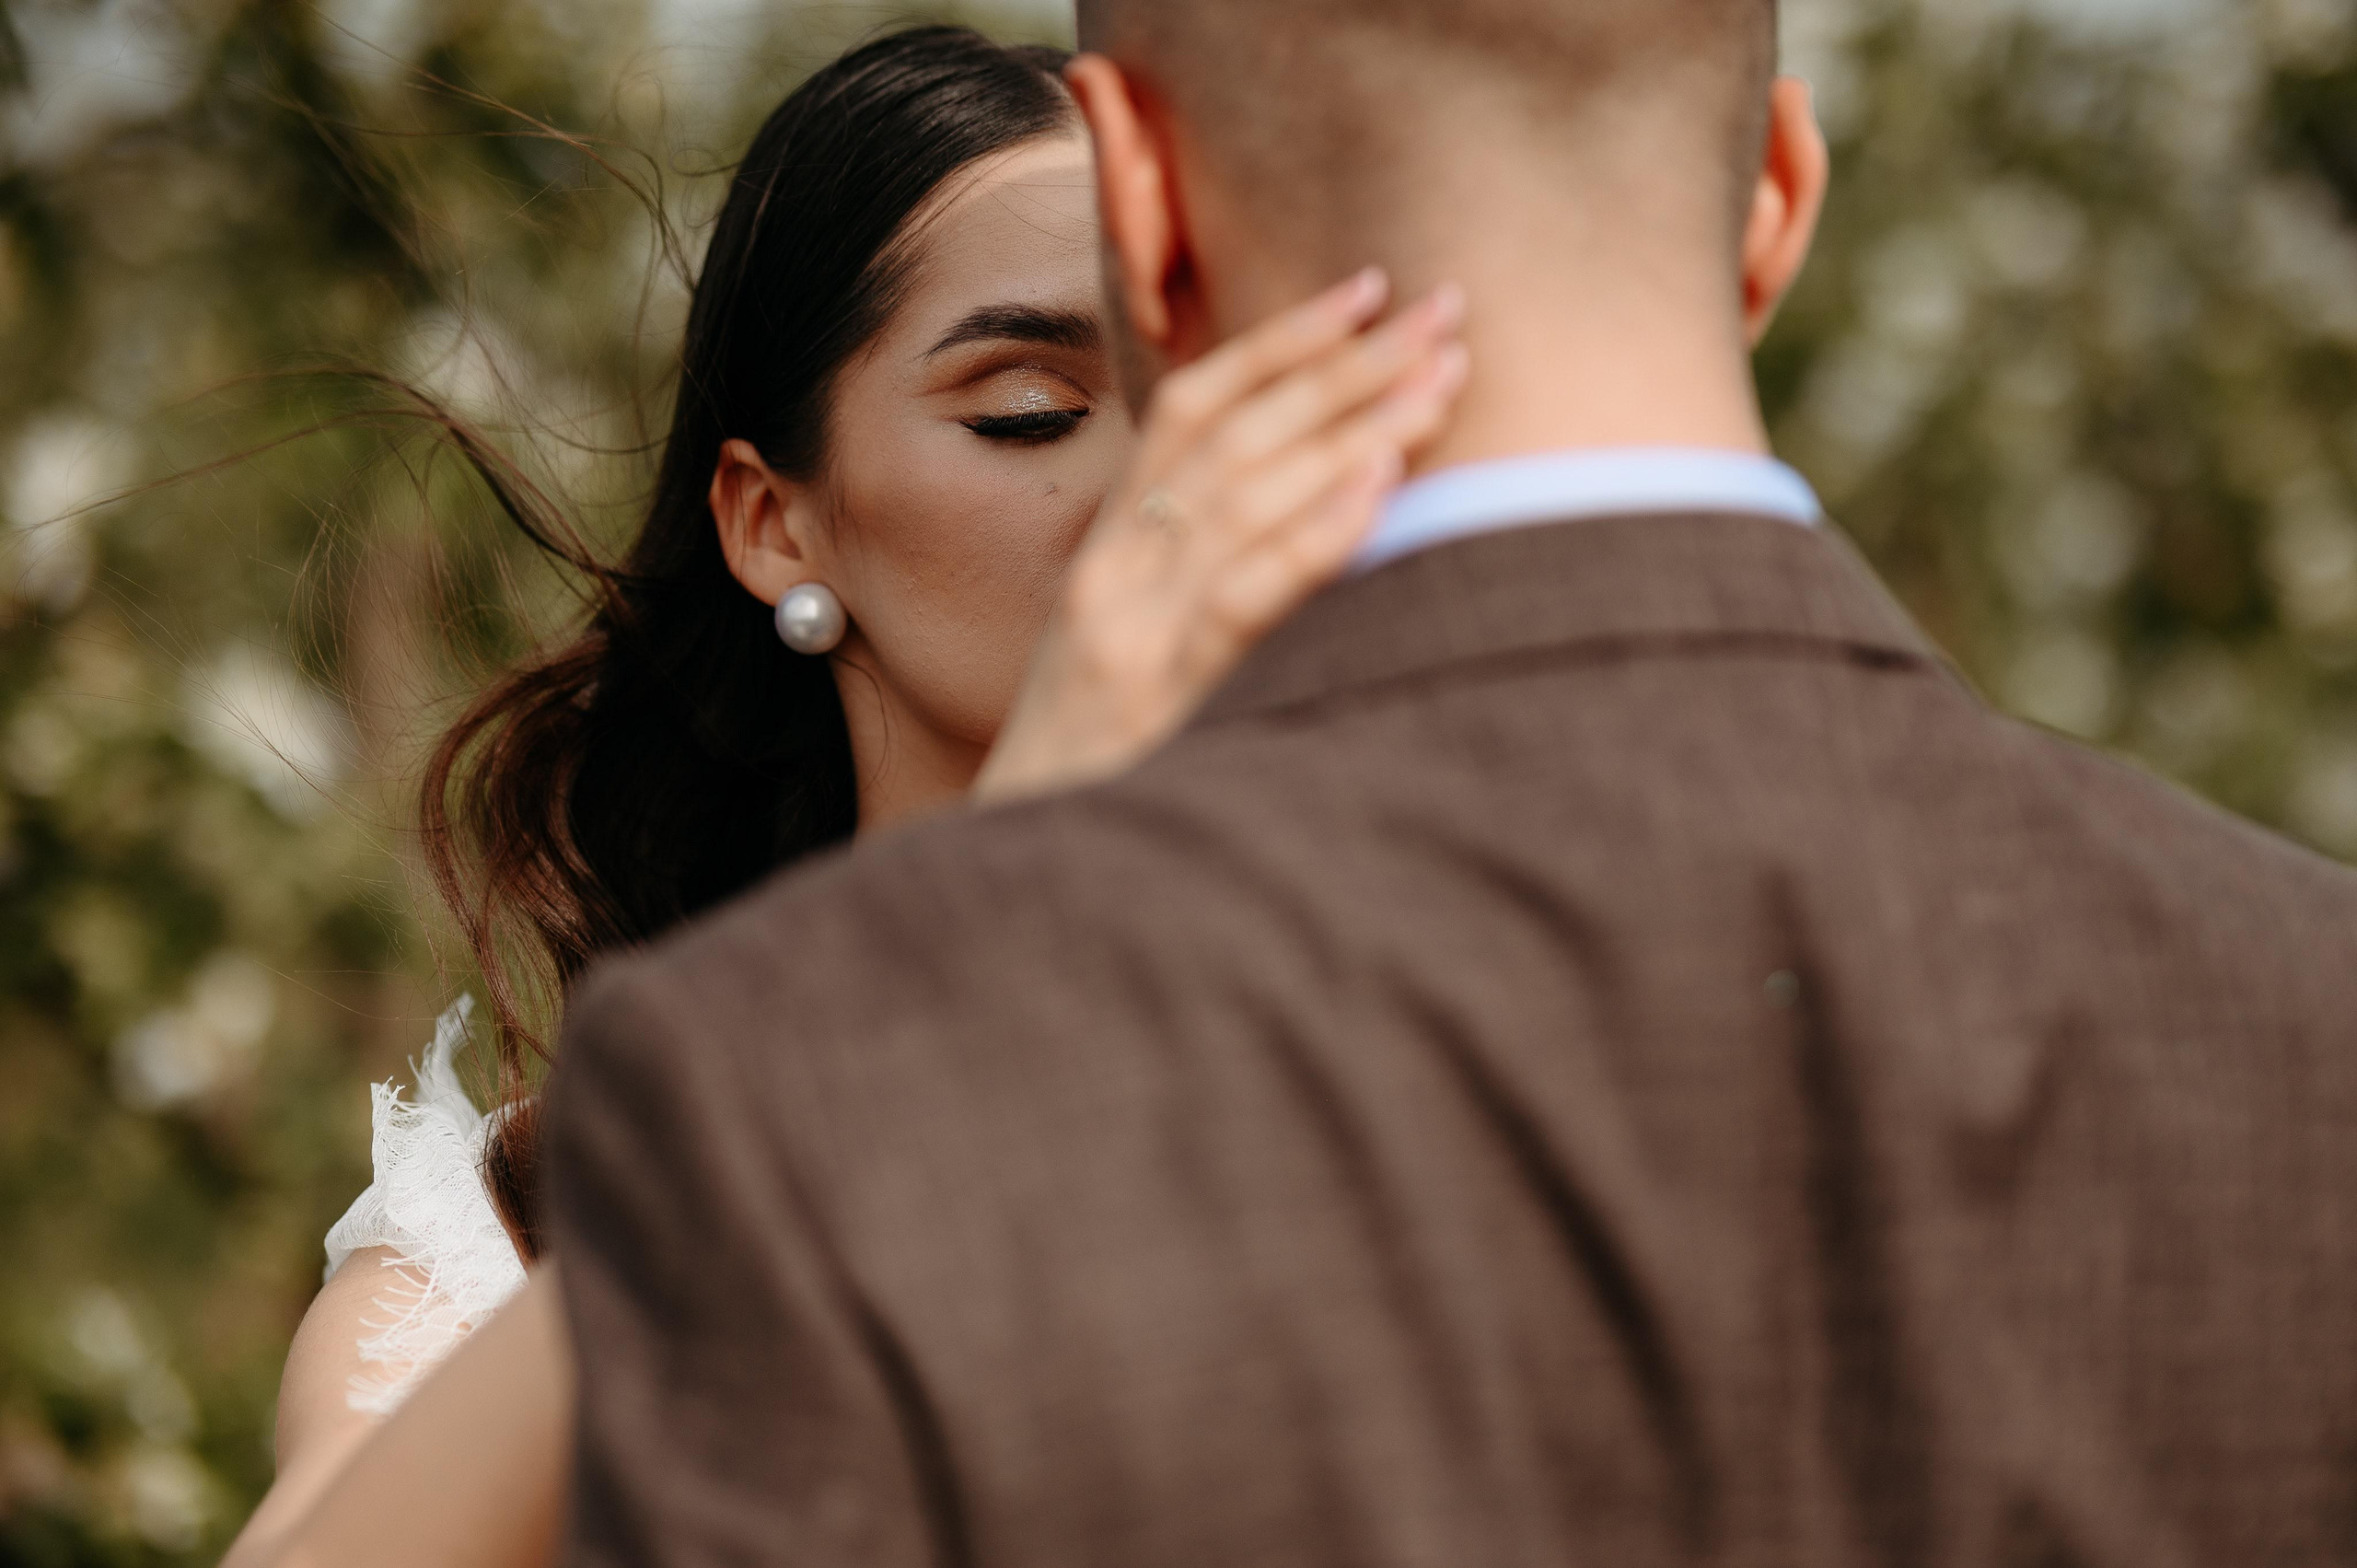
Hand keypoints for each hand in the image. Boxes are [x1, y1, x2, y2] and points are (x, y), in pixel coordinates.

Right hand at [974, 269, 1468, 801]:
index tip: (1365, 288)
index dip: (1278, 340)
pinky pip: (1245, 595)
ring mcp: (1132, 626)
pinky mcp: (1159, 692)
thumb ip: (1200, 586)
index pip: (1193, 409)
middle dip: (1344, 363)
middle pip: (1237, 432)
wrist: (1022, 873)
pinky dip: (1314, 532)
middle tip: (1444, 307)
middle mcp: (1117, 569)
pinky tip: (1380, 486)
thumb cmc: (1095, 770)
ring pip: (1247, 492)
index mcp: (1112, 551)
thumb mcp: (1136, 657)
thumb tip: (1314, 522)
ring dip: (1352, 426)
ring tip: (1441, 378)